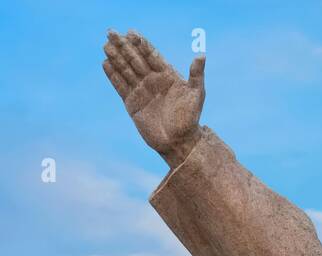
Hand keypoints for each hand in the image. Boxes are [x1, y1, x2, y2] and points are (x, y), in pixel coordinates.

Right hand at [102, 30, 204, 164]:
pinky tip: (105, 63)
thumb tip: (201, 55)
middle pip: (135, 59)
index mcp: (168, 76)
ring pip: (125, 70)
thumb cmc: (190, 118)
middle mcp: (153, 81)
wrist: (179, 142)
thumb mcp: (196, 95)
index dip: (142, 44)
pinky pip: (120, 85)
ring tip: (106, 44)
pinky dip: (112, 75)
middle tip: (111, 32)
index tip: (132, 33)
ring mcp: (141, 91)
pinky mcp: (131, 103)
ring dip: (115, 57)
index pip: (152, 55)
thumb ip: (196, 75)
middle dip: (124, 45)